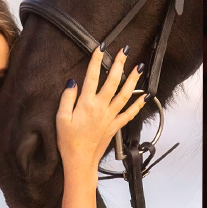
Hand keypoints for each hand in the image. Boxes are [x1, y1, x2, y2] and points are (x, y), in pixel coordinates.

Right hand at [55, 49, 146, 170]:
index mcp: (86, 104)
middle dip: (118, 64)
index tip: (100, 48)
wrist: (80, 160)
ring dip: (133, 79)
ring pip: (125, 94)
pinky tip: (145, 95)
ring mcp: (111, 116)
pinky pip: (130, 113)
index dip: (96, 61)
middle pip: (112, 82)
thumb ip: (67, 98)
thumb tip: (73, 82)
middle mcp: (101, 107)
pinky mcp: (116, 125)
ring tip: (139, 67)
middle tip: (124, 51)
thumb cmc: (68, 140)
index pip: (92, 77)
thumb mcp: (61, 118)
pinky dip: (138, 104)